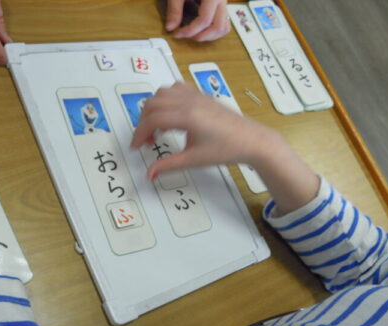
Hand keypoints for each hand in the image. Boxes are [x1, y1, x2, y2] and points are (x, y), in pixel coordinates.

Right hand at [132, 82, 279, 177]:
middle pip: (152, 103)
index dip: (139, 133)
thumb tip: (149, 174)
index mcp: (186, 116)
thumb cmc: (225, 150)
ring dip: (153, 109)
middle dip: (143, 122)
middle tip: (147, 141)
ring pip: (162, 93)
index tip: (136, 147)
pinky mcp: (201, 95)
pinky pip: (176, 89)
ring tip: (158, 129)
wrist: (250, 140)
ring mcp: (195, 95)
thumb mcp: (194, 160)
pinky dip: (166, 99)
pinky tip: (171, 116)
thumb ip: (168, 165)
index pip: (152, 119)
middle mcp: (189, 101)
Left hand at [165, 0, 229, 40]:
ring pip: (224, 27)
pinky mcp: (222, 4)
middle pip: (218, 27)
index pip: (204, 20)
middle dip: (201, 36)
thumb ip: (174, 9)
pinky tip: (202, 30)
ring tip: (194, 35)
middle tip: (186, 36)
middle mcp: (222, 0)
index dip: (190, 31)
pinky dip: (215, 30)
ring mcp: (224, 2)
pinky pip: (225, 22)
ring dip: (210, 36)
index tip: (177, 34)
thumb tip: (170, 28)